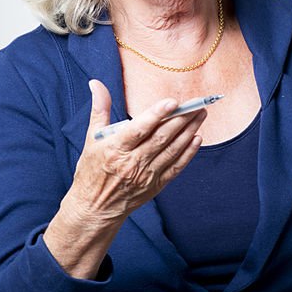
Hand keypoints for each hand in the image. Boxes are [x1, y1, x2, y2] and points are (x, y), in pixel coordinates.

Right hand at [67, 79, 204, 222]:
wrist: (95, 208)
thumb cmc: (92, 170)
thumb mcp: (91, 138)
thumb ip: (99, 109)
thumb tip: (96, 83)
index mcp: (115, 148)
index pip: (139, 129)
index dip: (157, 114)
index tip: (173, 102)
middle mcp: (132, 163)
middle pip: (161, 137)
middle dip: (181, 119)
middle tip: (196, 104)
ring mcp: (146, 176)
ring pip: (172, 150)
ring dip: (189, 132)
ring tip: (200, 115)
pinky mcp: (155, 186)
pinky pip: (176, 167)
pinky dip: (188, 153)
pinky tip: (197, 139)